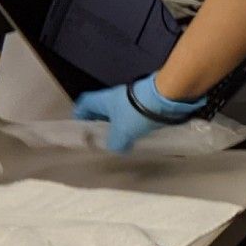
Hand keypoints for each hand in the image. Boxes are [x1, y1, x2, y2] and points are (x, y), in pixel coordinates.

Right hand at [72, 75, 205, 152]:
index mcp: (102, 100)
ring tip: (122, 141)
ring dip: (120, 126)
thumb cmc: (135, 113)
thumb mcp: (121, 133)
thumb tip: (116, 148)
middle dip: (102, 124)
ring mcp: (131, 99)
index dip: (80, 115)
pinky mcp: (145, 103)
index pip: (84, 104)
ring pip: (119, 113)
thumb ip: (115, 143)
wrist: (165, 97)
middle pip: (102, 110)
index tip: (82, 129)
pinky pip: (135, 115)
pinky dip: (134, 125)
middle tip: (103, 139)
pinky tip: (138, 136)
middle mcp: (114, 97)